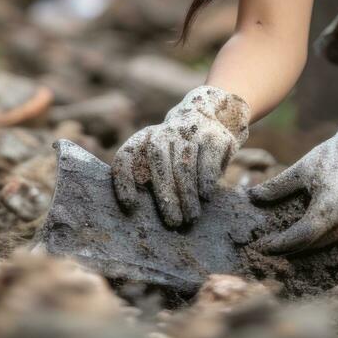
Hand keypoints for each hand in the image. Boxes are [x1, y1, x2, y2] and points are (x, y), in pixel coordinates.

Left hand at [111, 85, 250, 227]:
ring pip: (184, 165)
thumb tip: (145, 215)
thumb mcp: (160, 159)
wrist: (207, 114)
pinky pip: (206, 162)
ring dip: (187, 195)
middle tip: (172, 222)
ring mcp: (188, 131)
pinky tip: (205, 197)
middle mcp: (162, 133)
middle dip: (166, 196)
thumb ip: (151, 179)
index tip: (130, 206)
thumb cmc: (177, 152)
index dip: (125, 181)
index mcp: (143, 140)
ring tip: (191, 217)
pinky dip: (205, 181)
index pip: (126, 158)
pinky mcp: (212, 136)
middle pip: (158, 163)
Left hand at [248, 88, 337, 253]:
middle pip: (312, 246)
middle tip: (270, 247)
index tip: (264, 246)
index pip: (300, 237)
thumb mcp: (304, 168)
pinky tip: (309, 238)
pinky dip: (322, 242)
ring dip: (306, 248)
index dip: (281, 244)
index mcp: (328, 209)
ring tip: (286, 245)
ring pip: (327, 246)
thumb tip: (252, 196)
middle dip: (290, 249)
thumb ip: (278, 186)